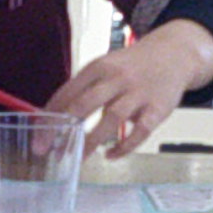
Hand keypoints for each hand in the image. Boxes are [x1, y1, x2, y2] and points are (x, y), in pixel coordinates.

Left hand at [51, 19, 212, 146]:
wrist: (175, 54)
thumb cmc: (132, 66)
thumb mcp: (106, 66)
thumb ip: (83, 88)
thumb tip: (51, 116)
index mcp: (99, 67)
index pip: (68, 91)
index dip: (50, 115)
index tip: (37, 135)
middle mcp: (117, 78)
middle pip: (86, 103)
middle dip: (64, 129)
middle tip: (47, 150)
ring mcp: (139, 93)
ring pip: (111, 118)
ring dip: (91, 141)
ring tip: (76, 158)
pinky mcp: (158, 108)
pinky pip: (139, 132)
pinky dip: (124, 147)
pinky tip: (110, 156)